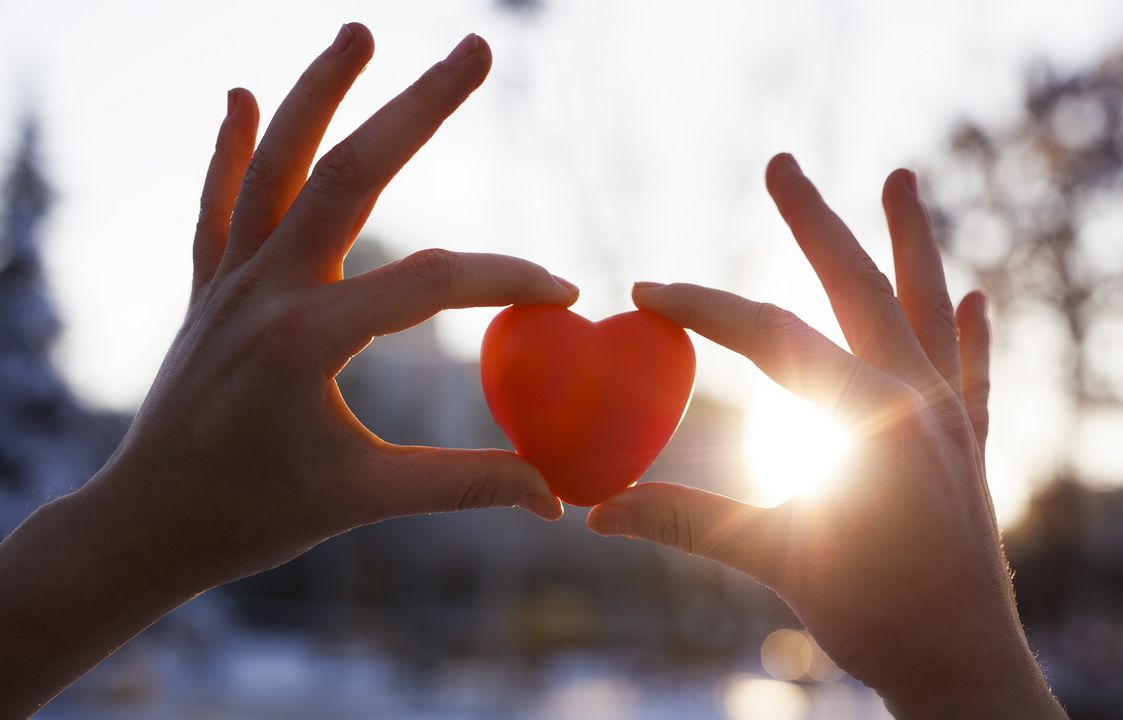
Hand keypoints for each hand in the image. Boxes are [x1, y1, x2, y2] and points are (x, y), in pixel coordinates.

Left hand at [0, 25, 571, 714]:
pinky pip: (220, 203)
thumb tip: (555, 496)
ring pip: (276, 164)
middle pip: (350, 174)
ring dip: (317, 91)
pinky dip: (230, 147)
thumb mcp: (367, 499)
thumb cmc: (257, 518)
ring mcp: (231, 281)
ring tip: (360, 31)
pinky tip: (240, 94)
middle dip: (419, 107)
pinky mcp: (210, 288)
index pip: (429, 282)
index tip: (564, 292)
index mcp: (309, 340)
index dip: (506, 280)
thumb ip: (466, 485)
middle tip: (477, 47)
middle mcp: (266, 290)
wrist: (147, 525)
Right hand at [587, 156, 1065, 717]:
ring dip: (910, 242)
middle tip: (780, 163)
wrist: (966, 668)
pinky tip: (974, 295)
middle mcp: (917, 398)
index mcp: (868, 415)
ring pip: (925, 307)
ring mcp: (950, 417)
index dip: (703, 308)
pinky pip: (971, 372)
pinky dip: (970, 332)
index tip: (647, 290)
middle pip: (857, 287)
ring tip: (901, 178)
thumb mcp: (778, 560)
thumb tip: (598, 513)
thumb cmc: (877, 617)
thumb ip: (690, 522)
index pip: (772, 336)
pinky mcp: (968, 446)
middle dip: (815, 222)